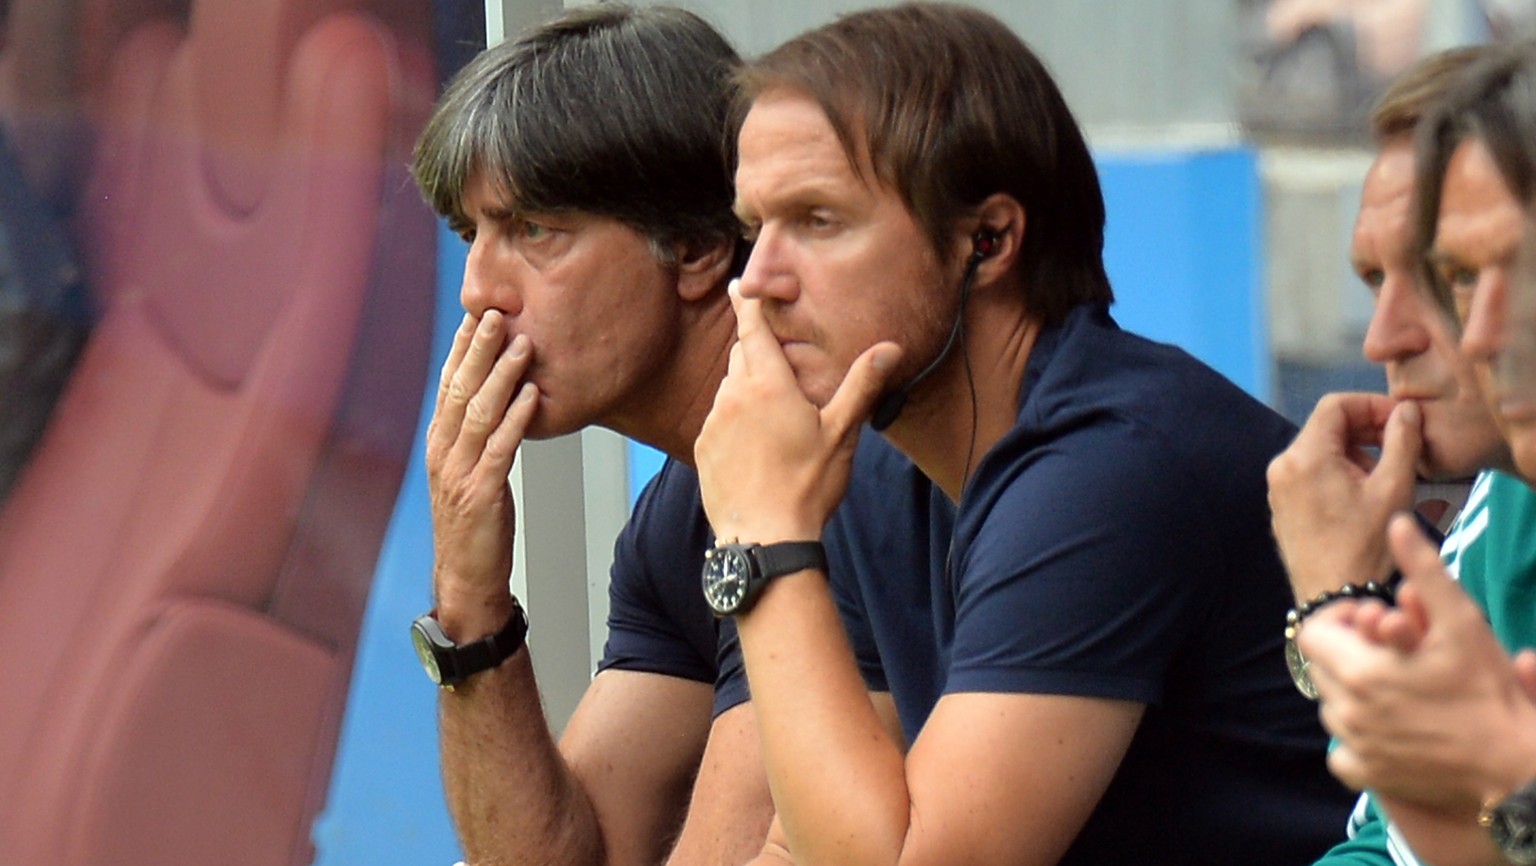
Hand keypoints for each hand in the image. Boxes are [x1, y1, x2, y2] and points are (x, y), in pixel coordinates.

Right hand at [426, 310, 539, 629]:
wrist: (467, 578)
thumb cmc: (475, 524)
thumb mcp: (469, 472)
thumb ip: (476, 437)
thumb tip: (498, 399)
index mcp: (438, 443)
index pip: (448, 385)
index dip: (462, 348)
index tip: (477, 314)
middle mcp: (443, 453)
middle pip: (459, 390)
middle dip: (478, 349)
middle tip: (496, 313)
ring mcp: (458, 473)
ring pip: (479, 413)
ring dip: (503, 375)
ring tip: (522, 344)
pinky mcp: (481, 495)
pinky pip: (501, 449)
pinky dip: (517, 419)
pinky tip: (533, 396)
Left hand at [695, 281, 899, 543]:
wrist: (764, 539)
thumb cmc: (807, 485)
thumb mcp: (841, 432)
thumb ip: (861, 385)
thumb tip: (891, 348)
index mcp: (766, 384)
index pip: (752, 329)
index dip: (747, 305)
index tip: (740, 286)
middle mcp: (732, 396)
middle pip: (741, 357)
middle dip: (757, 354)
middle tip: (783, 372)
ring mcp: (713, 424)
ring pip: (729, 390)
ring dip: (747, 392)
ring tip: (775, 421)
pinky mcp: (702, 450)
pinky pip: (718, 421)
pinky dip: (734, 422)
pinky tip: (757, 448)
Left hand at [1267, 393, 1420, 601]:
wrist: (1333, 597)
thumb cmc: (1366, 546)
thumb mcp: (1394, 488)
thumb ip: (1402, 440)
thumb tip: (1407, 410)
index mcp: (1305, 456)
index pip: (1335, 405)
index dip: (1372, 405)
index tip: (1401, 420)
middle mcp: (1282, 466)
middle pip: (1325, 426)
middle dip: (1365, 429)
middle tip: (1400, 445)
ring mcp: (1278, 488)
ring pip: (1319, 450)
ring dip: (1354, 452)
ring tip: (1385, 476)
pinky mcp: (1282, 506)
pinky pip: (1309, 473)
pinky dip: (1337, 471)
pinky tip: (1363, 494)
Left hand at [1300, 514, 1535, 810]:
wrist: (1516, 766)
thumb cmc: (1489, 692)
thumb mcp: (1462, 622)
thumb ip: (1424, 571)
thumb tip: (1397, 524)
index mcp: (1358, 671)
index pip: (1312, 632)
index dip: (1341, 621)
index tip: (1374, 621)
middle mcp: (1345, 711)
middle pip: (1322, 666)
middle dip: (1351, 651)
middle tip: (1394, 650)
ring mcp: (1354, 746)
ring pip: (1332, 704)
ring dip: (1355, 691)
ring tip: (1400, 685)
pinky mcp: (1367, 774)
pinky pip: (1342, 750)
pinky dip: (1359, 735)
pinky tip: (1392, 725)